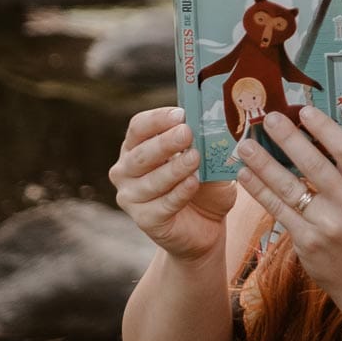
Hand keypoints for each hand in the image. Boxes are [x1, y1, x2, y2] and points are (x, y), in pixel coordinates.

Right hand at [110, 106, 234, 262]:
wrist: (207, 226)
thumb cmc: (204, 186)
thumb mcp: (209, 162)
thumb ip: (206, 146)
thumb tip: (215, 126)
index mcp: (137, 148)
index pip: (139, 127)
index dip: (157, 119)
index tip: (181, 114)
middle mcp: (126, 170)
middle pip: (140, 153)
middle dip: (164, 142)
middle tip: (186, 133)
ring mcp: (131, 197)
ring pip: (150, 180)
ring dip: (174, 168)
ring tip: (195, 158)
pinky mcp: (144, 220)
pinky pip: (162, 205)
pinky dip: (179, 193)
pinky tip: (193, 183)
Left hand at [232, 106, 341, 307]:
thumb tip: (315, 135)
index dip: (324, 128)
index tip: (304, 111)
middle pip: (313, 164)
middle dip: (287, 138)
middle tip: (266, 118)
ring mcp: (328, 226)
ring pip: (289, 187)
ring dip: (263, 163)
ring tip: (245, 145)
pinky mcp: (307, 242)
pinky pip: (278, 210)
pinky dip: (259, 190)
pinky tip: (246, 175)